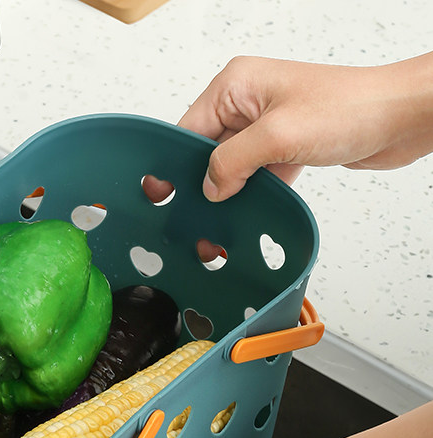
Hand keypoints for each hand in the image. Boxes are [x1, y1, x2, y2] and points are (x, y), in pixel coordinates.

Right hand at [175, 53, 432, 200]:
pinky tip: (249, 216)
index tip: (164, 195)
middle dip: (203, 186)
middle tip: (195, 220)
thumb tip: (209, 186)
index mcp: (236, 85)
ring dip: (228, 196)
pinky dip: (253, 196)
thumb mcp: (278, 136)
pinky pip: (256, 176)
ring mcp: (267, 125)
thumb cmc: (350, 107)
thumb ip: (233, 162)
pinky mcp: (285, 145)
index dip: (176, 165)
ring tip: (219, 226)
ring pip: (231, 168)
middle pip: (207, 153)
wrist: (399, 118)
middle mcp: (248, 102)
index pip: (189, 130)